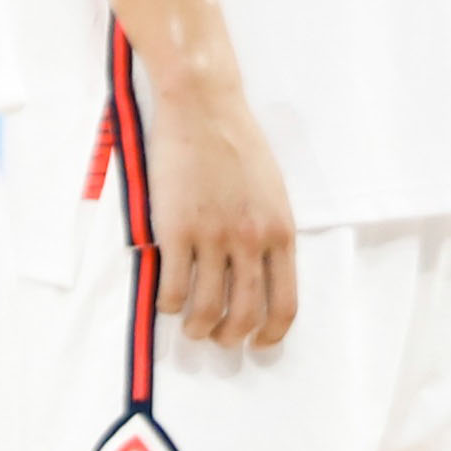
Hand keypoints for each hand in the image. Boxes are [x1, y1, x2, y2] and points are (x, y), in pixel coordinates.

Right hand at [140, 54, 305, 350]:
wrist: (203, 107)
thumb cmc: (238, 143)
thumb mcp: (273, 192)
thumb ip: (270, 232)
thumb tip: (262, 272)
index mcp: (280, 232)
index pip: (284, 304)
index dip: (271, 335)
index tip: (259, 343)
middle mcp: (251, 240)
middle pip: (244, 315)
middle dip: (230, 337)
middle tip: (217, 337)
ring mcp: (213, 236)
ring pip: (207, 310)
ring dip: (197, 328)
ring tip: (190, 327)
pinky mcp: (176, 229)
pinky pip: (173, 287)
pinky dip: (168, 305)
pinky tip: (166, 300)